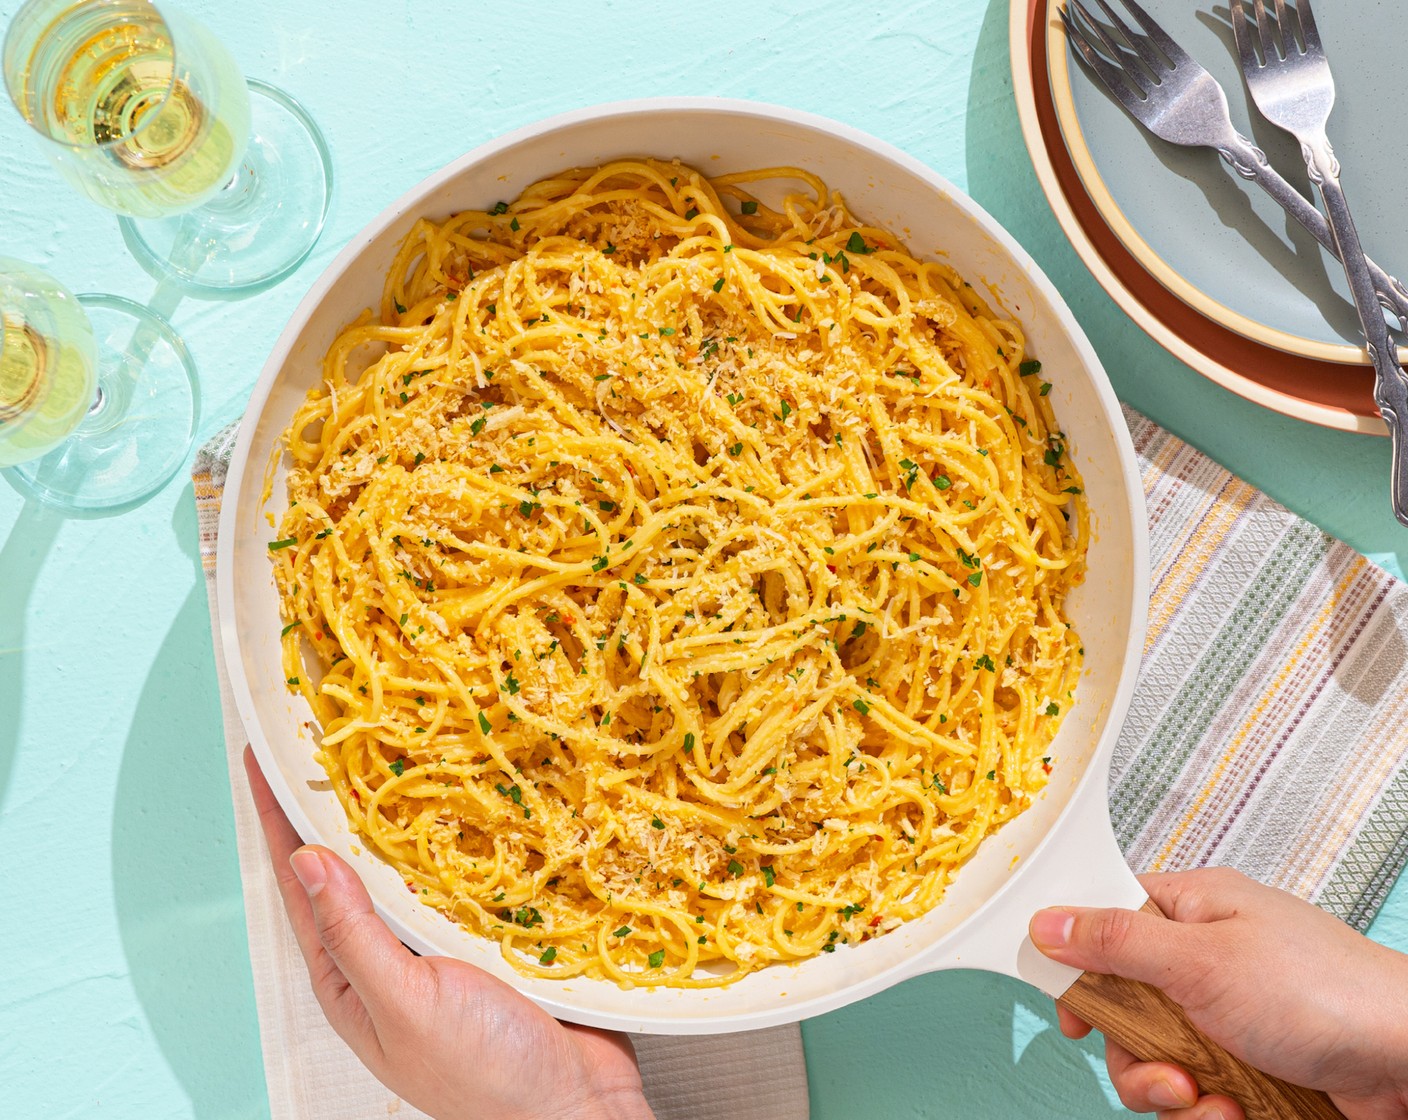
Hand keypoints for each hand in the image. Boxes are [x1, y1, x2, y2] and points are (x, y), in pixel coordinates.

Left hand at [244, 747, 653, 1119]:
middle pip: (355, 861)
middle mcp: (392, 952)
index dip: (279, 816)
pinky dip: (467, 829)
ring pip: (414, 859)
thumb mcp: (404, 1003)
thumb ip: (355, 933)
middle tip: (332, 731)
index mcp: (351, 975)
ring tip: (395, 747)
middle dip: (340, 800)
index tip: (263, 755)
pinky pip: (473, 868)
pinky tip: (472, 794)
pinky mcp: (498, 929)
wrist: (576, 1107)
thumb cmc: (485, 1073)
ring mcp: (446, 940)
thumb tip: (305, 859)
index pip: (302, 879)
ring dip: (405, 807)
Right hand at [1029, 868, 1407, 1119]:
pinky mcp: (1250, 1064)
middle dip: (1135, 1053)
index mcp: (1194, 909)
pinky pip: (1198, 1092)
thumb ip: (1116, 942)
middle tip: (1163, 1072)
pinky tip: (1236, 1112)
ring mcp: (1230, 1014)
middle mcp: (1208, 958)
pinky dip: (1210, 1112)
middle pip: (1124, 1005)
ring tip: (1210, 1099)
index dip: (1079, 963)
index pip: (1107, 920)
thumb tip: (1046, 921)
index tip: (1070, 1010)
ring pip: (1156, 1058)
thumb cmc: (1325, 991)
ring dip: (1173, 1092)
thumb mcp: (1201, 961)